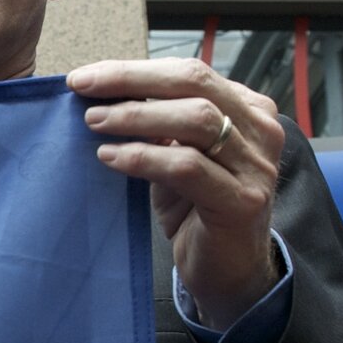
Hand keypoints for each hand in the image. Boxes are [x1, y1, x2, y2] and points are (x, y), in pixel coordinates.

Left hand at [68, 59, 284, 330]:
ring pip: (196, 120)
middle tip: (83, 90)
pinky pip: (189, 167)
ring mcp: (256, 166)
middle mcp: (260, 130)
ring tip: (94, 122)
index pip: (189, 72)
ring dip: (136, 117)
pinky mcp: (243, 202)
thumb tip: (101, 92)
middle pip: (195, 83)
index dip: (135, 70)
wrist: (227, 273)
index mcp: (247, 108)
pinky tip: (110, 158)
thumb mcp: (175, 156)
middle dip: (131, 81)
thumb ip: (157, 124)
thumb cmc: (195, 210)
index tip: (85, 77)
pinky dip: (145, 158)